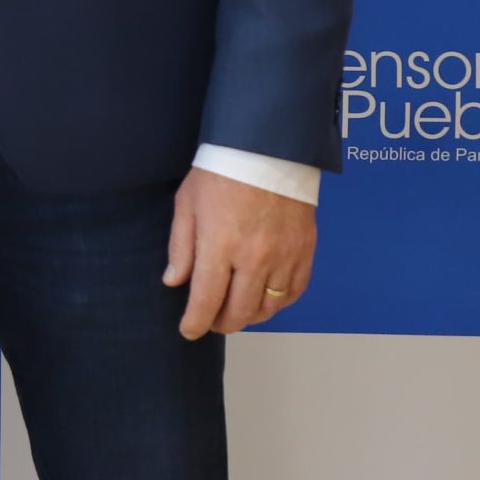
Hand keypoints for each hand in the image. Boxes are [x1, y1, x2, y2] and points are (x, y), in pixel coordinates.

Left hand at [163, 167, 316, 338]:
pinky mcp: (305, 251)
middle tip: (211, 322)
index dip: (195, 322)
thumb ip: (181, 246)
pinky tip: (264, 299)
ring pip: (268, 307)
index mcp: (219, 244)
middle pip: (240, 311)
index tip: (188, 331)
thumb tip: (174, 281)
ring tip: (236, 312)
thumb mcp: (187, 204)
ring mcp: (284, 256)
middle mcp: (254, 257)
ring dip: (250, 317)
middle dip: (222, 323)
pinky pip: (294, 292)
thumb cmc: (221, 172)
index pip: (206, 300)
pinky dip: (278, 303)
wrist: (268, 148)